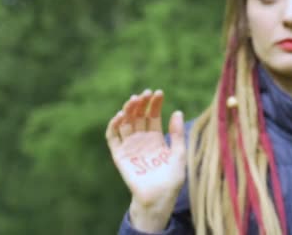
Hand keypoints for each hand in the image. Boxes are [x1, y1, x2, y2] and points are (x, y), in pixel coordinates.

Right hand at [106, 89, 185, 228]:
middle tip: (145, 93)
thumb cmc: (171, 180)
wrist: (159, 198)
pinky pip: (113, 138)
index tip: (159, 92)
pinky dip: (114, 126)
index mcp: (156, 138)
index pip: (153, 115)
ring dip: (127, 110)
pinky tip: (120, 115)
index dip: (155, 104)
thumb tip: (177, 111)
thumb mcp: (179, 154)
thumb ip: (178, 135)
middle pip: (138, 116)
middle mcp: (141, 140)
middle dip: (141, 103)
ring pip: (125, 123)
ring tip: (133, 100)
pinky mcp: (119, 155)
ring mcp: (130, 146)